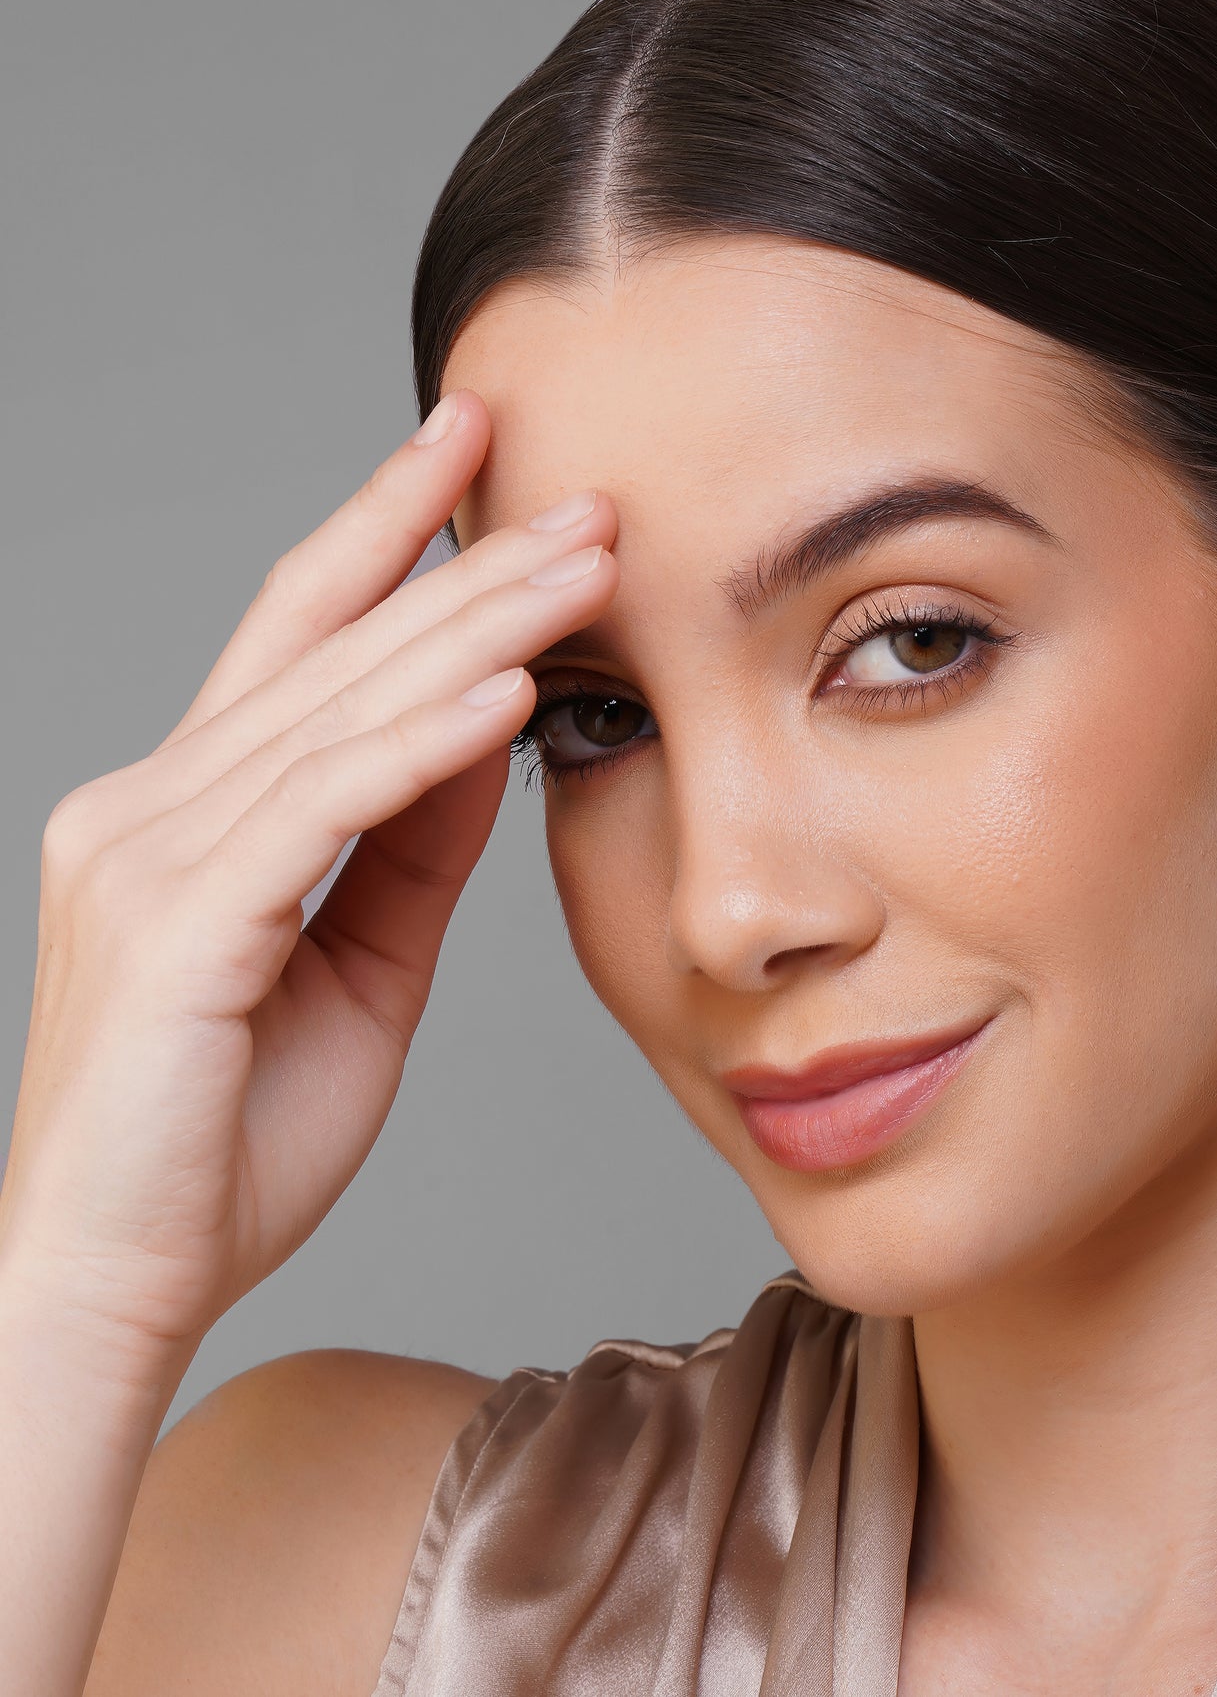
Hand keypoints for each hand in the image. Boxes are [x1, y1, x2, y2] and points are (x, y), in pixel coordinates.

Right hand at [0, 391, 617, 1362]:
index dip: (387, 529)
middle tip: (582, 492)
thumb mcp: (365, 958)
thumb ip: (417, 837)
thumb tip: (495, 717)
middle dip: (465, 561)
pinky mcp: (180, 923)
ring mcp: (148, 855)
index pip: (300, 632)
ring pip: (339, 705)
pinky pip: (324, 807)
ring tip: (580, 559)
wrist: (119, 1285)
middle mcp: (149, 802)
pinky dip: (421, 745)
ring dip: (472, 626)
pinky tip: (507, 693)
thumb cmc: (232, 1134)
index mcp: (187, 805)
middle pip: (334, 647)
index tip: (472, 448)